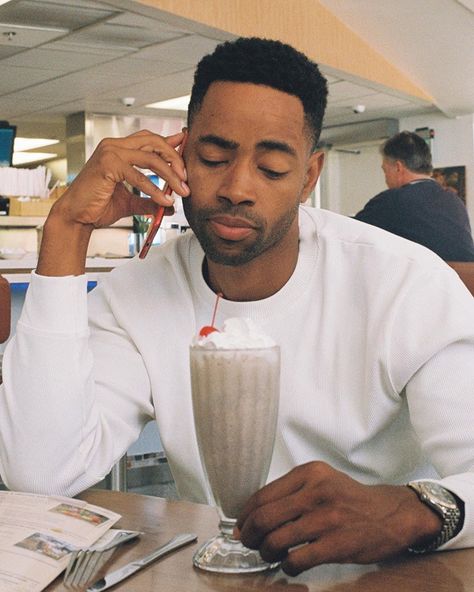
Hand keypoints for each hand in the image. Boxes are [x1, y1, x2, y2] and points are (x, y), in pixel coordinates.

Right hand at [37, 130, 189, 275]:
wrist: (77, 217)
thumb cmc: (98, 207)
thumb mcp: (131, 202)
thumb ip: (150, 198)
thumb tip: (171, 205)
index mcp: (118, 149)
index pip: (150, 139)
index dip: (171, 143)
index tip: (187, 149)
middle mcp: (114, 145)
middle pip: (154, 142)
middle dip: (175, 159)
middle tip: (187, 178)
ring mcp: (110, 153)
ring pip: (151, 157)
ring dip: (170, 175)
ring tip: (182, 191)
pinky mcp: (108, 165)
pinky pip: (140, 176)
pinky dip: (155, 190)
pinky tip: (165, 201)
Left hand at [236, 461, 441, 575]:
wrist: (392, 514)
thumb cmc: (350, 499)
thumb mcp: (321, 481)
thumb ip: (291, 493)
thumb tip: (253, 515)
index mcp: (309, 473)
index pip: (263, 495)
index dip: (245, 516)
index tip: (240, 527)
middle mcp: (316, 492)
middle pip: (264, 518)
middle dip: (250, 536)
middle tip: (249, 544)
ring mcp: (326, 518)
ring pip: (276, 540)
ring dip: (266, 552)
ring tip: (270, 555)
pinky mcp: (337, 544)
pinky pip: (296, 560)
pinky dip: (286, 566)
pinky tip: (290, 565)